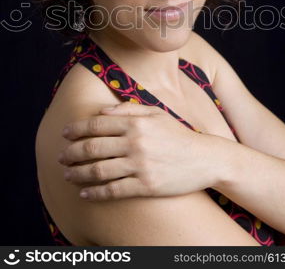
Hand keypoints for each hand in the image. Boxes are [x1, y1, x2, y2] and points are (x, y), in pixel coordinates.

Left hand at [59, 102, 218, 200]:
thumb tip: (101, 110)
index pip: (96, 125)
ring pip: (99, 170)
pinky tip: (85, 192)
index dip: (76, 129)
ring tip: (67, 174)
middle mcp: (136, 143)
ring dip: (78, 173)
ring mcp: (140, 165)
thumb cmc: (178, 134)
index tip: (64, 134)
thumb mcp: (156, 113)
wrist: (205, 159)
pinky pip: (113, 190)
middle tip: (60, 156)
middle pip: (92, 148)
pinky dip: (95, 192)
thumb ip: (128, 109)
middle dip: (71, 152)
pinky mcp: (146, 186)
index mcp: (136, 123)